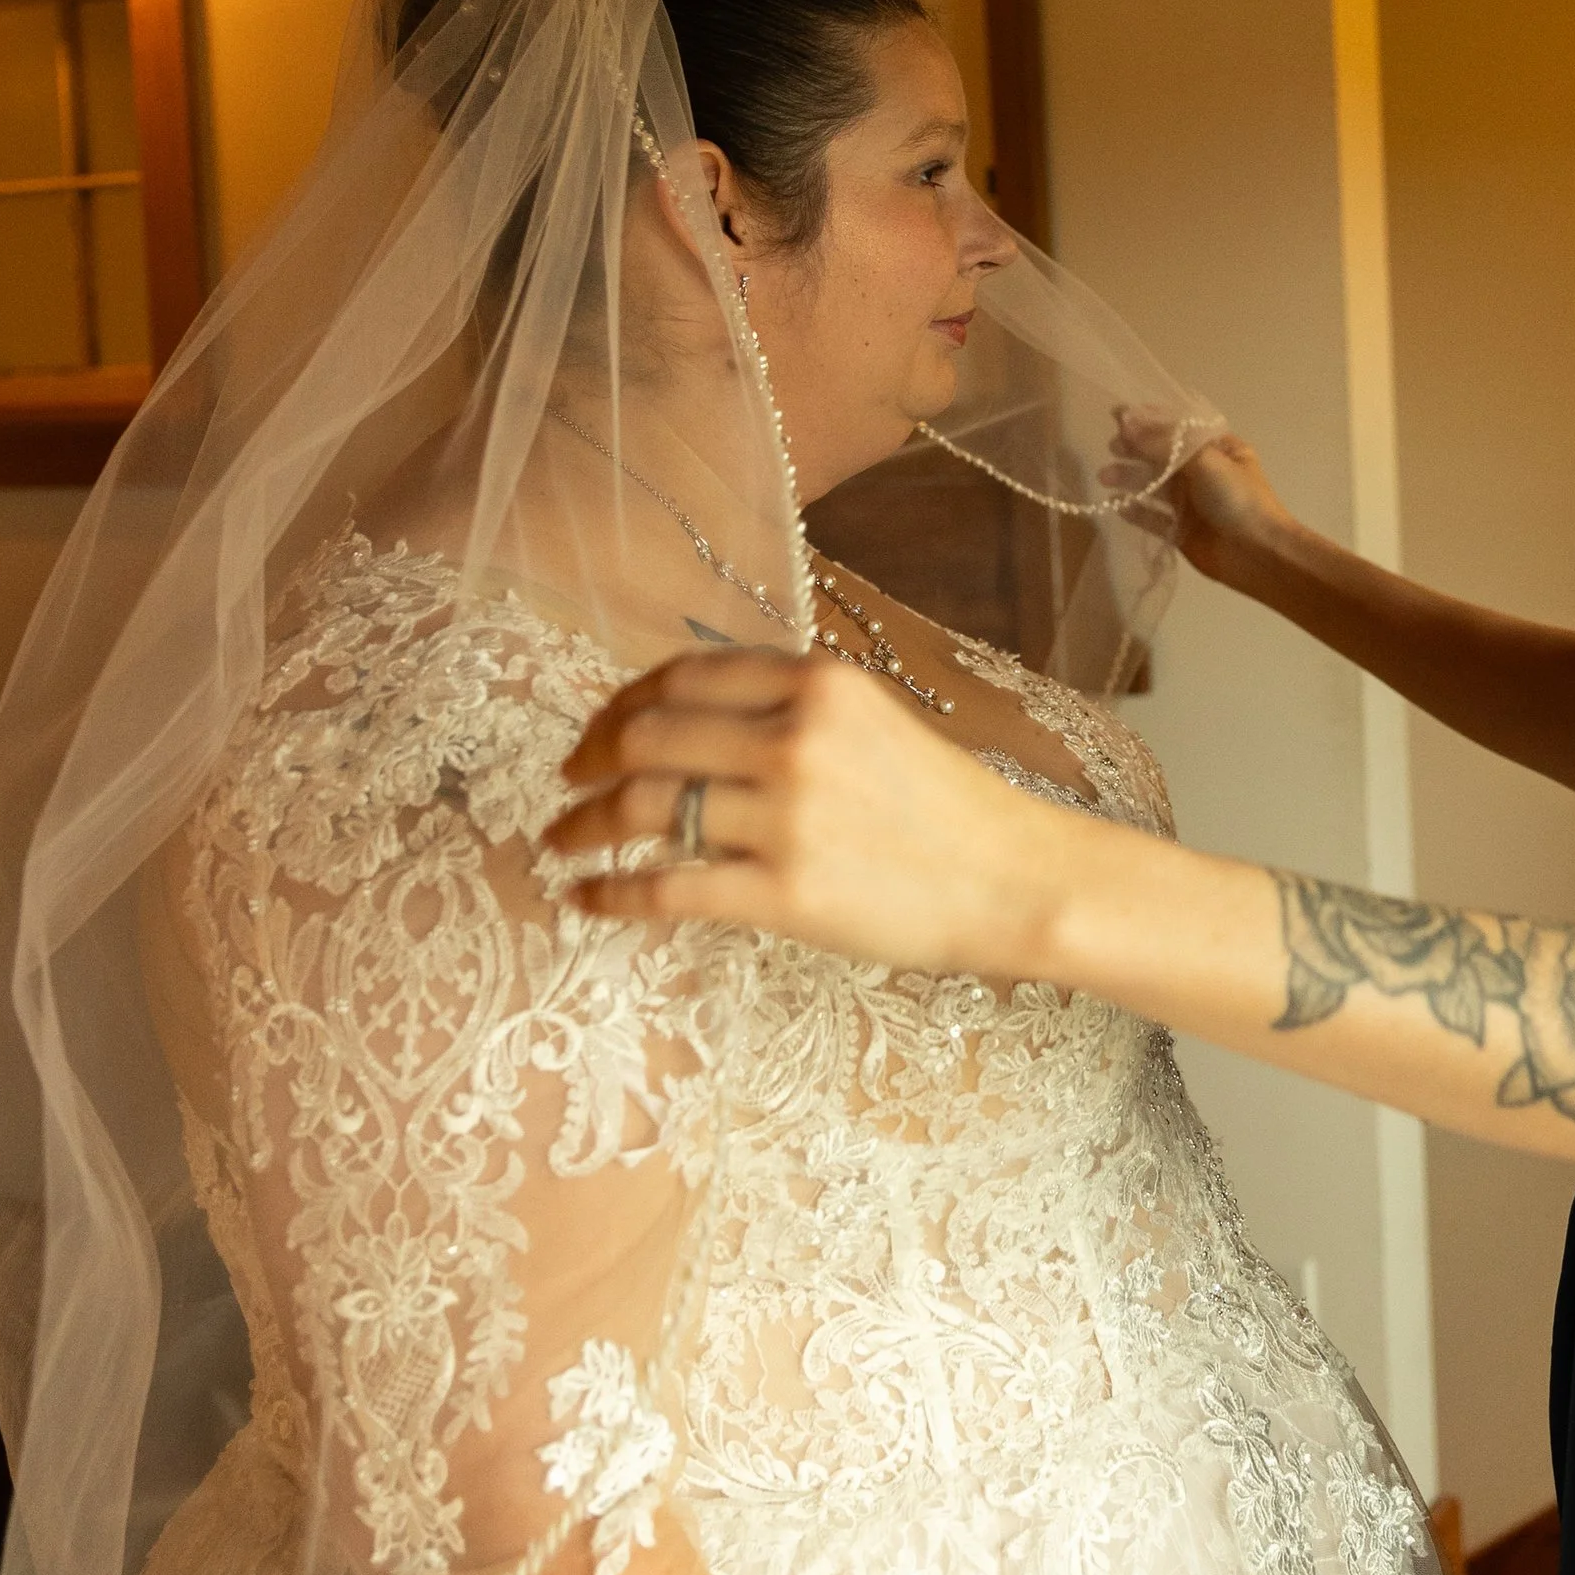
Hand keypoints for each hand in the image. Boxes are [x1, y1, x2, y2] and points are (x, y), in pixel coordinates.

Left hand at [541, 651, 1067, 978]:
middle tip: (567, 782)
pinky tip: (586, 899)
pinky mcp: (784, 894)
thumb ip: (792, 708)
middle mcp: (796, 739)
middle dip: (590, 759)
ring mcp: (787, 818)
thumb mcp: (874, 722)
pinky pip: (667, 889)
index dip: (623, 701)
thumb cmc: (948, 806)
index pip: (685, 676)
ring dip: (585, 825)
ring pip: (645, 810)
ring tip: (561, 841)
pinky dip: (611, 894)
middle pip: (649, 736)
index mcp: (819, 684)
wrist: (1014, 880)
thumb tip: (690, 718)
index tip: (599, 728)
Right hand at [1122, 417, 1295, 587]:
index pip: (1178, 428)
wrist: (1259, 554)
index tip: (1117, 414)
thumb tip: (1125, 422)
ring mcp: (1191, 503)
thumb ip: (1163, 444)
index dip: (1148, 420)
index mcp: (1217, 449)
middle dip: (1135, 449)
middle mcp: (1203, 472)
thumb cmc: (1238, 499)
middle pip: (1162, 456)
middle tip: (1112, 447)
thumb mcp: (1204, 461)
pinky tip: (1118, 504)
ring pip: (1155, 485)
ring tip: (1105, 476)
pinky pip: (1153, 517)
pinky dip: (1136, 510)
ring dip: (1130, 478)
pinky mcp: (1181, 530)